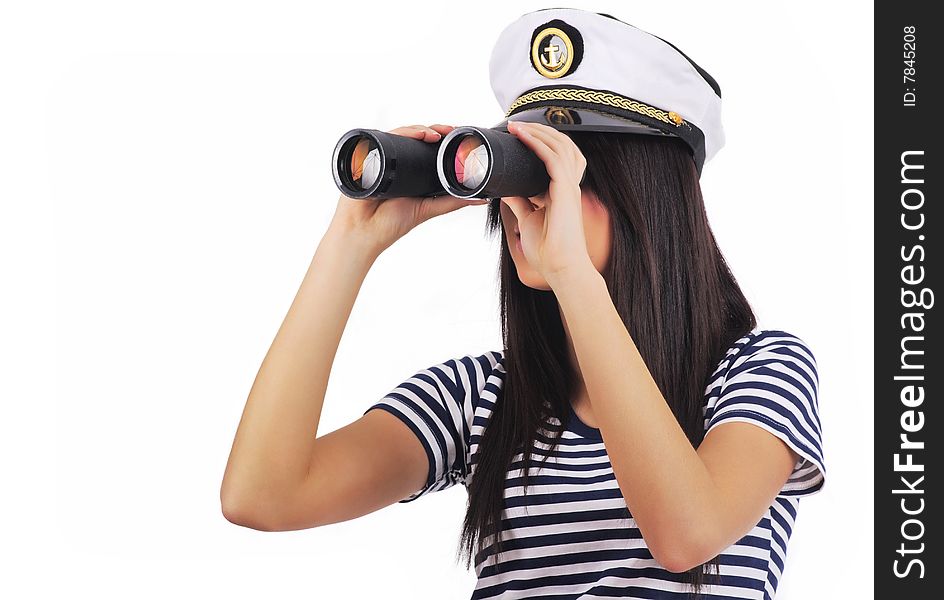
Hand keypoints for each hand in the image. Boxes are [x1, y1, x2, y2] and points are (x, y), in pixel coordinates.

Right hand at [329, 124, 489, 254]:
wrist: (363, 232)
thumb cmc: (390, 224)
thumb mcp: (428, 209)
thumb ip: (453, 202)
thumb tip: (481, 198)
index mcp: (413, 171)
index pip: (429, 147)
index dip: (445, 139)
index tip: (461, 136)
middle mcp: (398, 161)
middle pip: (417, 137)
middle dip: (436, 130)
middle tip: (453, 130)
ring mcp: (384, 157)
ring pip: (404, 134)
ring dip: (421, 130)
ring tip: (437, 134)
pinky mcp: (370, 156)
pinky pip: (387, 138)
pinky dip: (403, 133)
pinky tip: (417, 135)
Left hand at [500, 121, 593, 282]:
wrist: (560, 267)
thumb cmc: (548, 250)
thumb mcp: (528, 219)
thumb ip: (519, 202)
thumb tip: (504, 191)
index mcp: (562, 191)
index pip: (558, 156)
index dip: (542, 142)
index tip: (519, 135)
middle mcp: (569, 185)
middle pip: (563, 145)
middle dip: (541, 130)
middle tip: (517, 125)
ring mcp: (569, 187)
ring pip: (560, 145)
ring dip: (538, 132)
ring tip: (517, 126)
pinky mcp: (565, 190)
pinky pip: (553, 157)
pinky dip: (538, 143)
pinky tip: (524, 136)